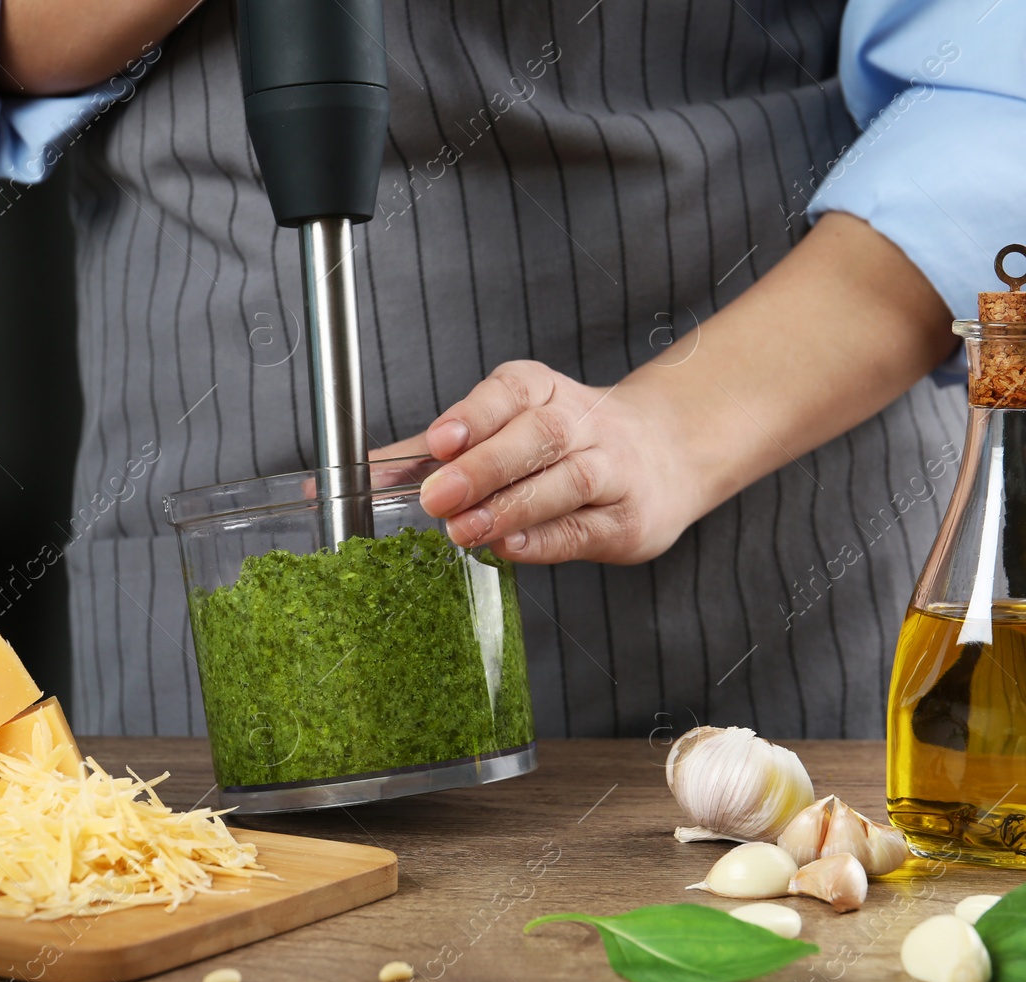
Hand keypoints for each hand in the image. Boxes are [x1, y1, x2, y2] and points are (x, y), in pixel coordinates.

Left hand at [376, 361, 705, 564]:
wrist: (667, 455)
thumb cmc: (567, 443)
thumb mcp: (501, 430)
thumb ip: (430, 453)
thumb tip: (358, 472)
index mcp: (543, 391)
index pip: (510, 392)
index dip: (474, 414)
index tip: (438, 440)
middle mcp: (583, 422)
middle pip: (537, 435)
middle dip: (484, 467)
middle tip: (438, 497)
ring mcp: (612, 470)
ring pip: (567, 481)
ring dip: (512, 506)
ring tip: (465, 530)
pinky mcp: (627, 520)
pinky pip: (584, 528)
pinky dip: (544, 539)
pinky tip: (510, 546)